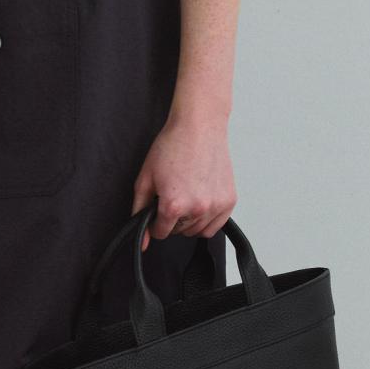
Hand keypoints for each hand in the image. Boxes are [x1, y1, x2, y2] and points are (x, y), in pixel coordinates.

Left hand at [133, 109, 235, 249]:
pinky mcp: (229, 201)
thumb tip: (143, 241)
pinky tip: (200, 200)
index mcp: (174, 205)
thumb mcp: (145, 178)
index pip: (160, 232)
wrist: (198, 127)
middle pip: (178, 232)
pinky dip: (207, 219)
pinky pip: (216, 226)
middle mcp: (197, 209)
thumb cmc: (173, 147)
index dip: (155, 221)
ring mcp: (216, 206)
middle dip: (172, 218)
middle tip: (173, 193)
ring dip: (189, 220)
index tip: (157, 208)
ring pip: (197, 231)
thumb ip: (139, 211)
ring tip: (187, 194)